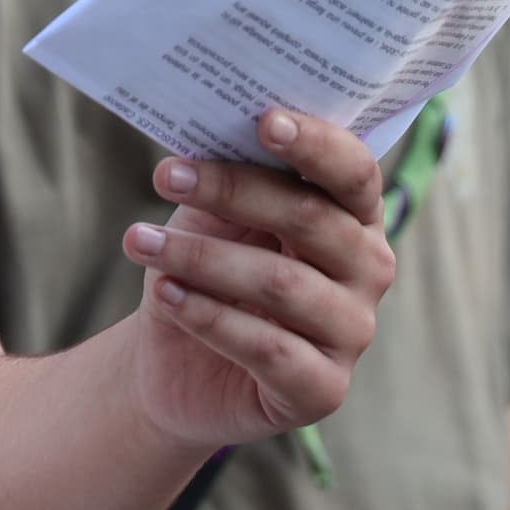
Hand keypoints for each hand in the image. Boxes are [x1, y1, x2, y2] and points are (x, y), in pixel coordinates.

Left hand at [120, 110, 395, 447]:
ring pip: (281, 284)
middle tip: (166, 173)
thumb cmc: (206, 267)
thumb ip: (232, 174)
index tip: (264, 120)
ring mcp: (352, 333)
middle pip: (311, 220)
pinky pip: (267, 349)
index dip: (316, 145)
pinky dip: (208, 316)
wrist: (174, 361)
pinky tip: (164, 295)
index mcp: (355, 215)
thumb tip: (211, 124)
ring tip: (140, 241)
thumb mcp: (217, 214)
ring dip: (202, 257)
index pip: (354, 172)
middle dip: (234, 191)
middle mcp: (369, 270)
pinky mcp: (323, 390)